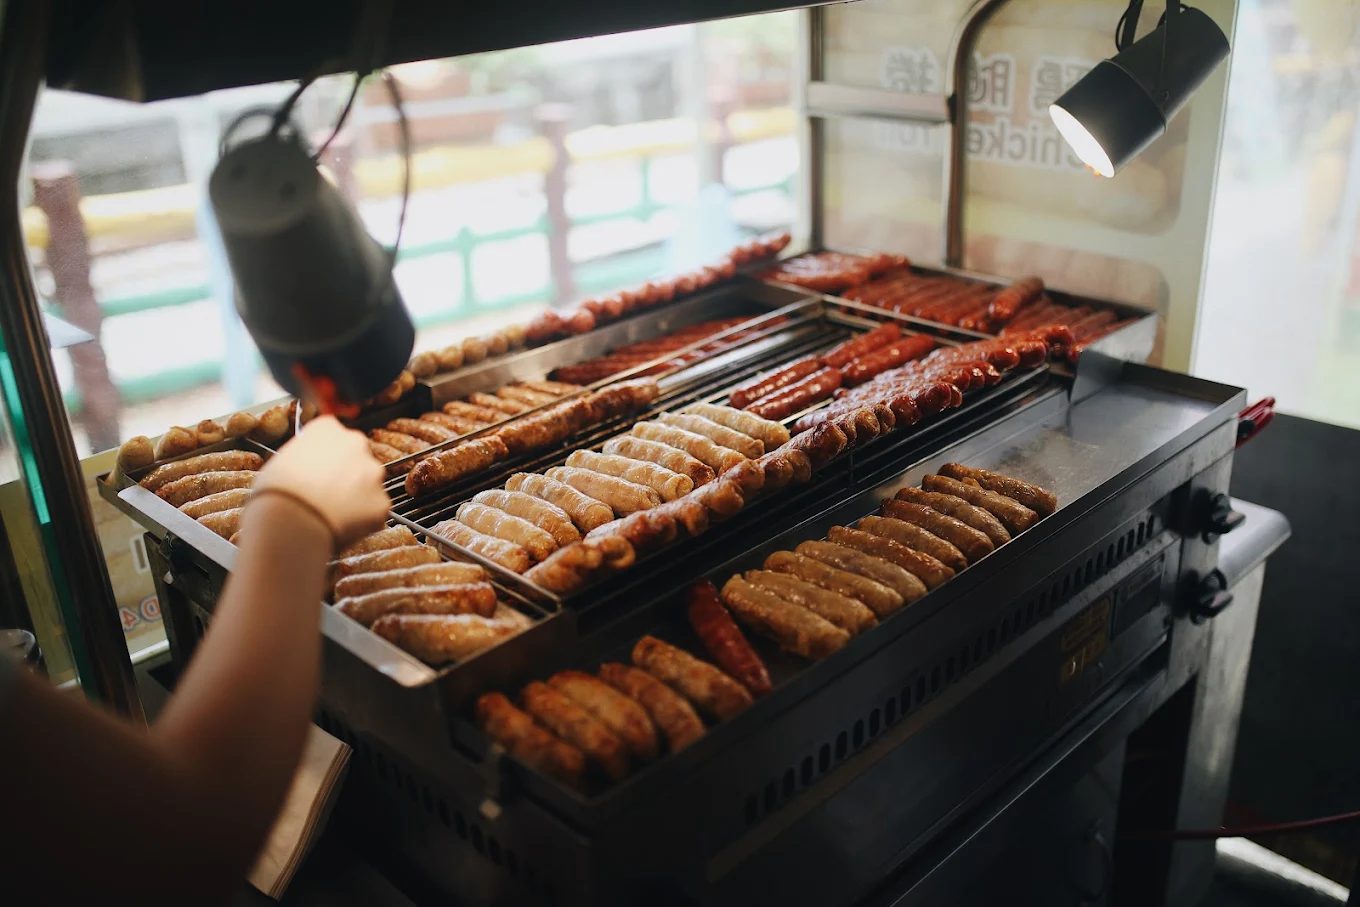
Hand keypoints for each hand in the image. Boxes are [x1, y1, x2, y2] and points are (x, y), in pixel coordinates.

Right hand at [251, 415, 387, 550]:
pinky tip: (342, 526)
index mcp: (328, 428)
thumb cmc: (277, 492)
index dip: (325, 456)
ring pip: (369, 484)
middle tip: (326, 494)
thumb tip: (305, 469)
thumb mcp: (280, 460)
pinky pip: (374, 510)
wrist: (291, 521)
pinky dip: (363, 520)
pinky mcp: (382, 501)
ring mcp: (373, 472)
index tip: (318, 469)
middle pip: (356, 458)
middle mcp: (356, 443)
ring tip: (332, 514)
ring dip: (357, 496)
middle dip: (346, 475)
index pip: (332, 434)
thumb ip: (303, 457)